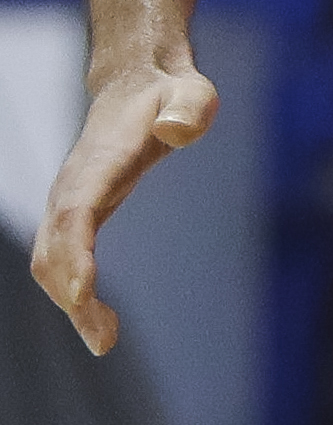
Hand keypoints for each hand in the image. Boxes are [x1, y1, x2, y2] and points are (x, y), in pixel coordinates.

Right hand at [26, 60, 217, 355]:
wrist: (137, 86)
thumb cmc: (170, 95)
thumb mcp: (191, 93)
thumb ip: (188, 109)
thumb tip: (175, 130)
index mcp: (100, 163)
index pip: (77, 211)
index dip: (76, 251)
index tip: (84, 293)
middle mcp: (73, 185)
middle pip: (55, 247)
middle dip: (71, 295)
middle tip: (104, 339)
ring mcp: (67, 199)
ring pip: (49, 259)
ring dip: (68, 302)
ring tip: (104, 338)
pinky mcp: (74, 211)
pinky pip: (60, 257)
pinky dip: (70, 289)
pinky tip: (97, 316)